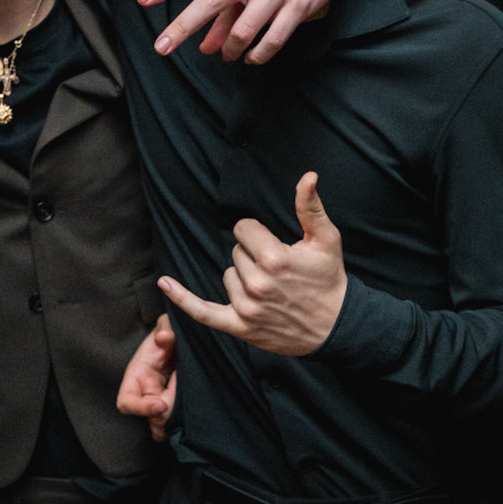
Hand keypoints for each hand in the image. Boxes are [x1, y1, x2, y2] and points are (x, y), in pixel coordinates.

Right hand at [116, 315, 177, 440]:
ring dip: (173, 424)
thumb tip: (164, 337)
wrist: (180, 343)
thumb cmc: (167, 335)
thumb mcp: (166, 327)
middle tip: (182, 404)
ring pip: (162, 424)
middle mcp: (145, 393)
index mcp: (137, 377)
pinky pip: (173, 423)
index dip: (141, 408)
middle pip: (150, 417)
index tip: (161, 405)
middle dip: (166, 416)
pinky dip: (180, 426)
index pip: (127, 401)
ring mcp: (159, 401)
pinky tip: (191, 421)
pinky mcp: (173, 406)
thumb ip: (165, 328)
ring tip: (188, 415)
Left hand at [137, 0, 376, 65]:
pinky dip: (256, 56)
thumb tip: (203, 48)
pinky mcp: (298, 6)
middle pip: (210, 2)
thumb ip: (223, 15)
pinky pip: (271, 42)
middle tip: (160, 48)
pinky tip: (251, 59)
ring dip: (229, 50)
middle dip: (182, 27)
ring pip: (242, 32)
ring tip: (228, 55)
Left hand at [160, 174, 346, 355]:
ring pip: (227, 276)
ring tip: (271, 288)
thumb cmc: (330, 280)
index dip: (258, 234)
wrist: (337, 326)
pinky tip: (165, 284)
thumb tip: (308, 176)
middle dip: (254, 256)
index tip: (275, 244)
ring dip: (243, 277)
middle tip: (279, 270)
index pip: (244, 230)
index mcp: (275, 258)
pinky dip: (182, 299)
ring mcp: (246, 307)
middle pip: (236, 252)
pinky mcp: (240, 326)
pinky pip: (203, 312)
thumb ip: (311, 207)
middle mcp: (257, 283)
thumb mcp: (326, 240)